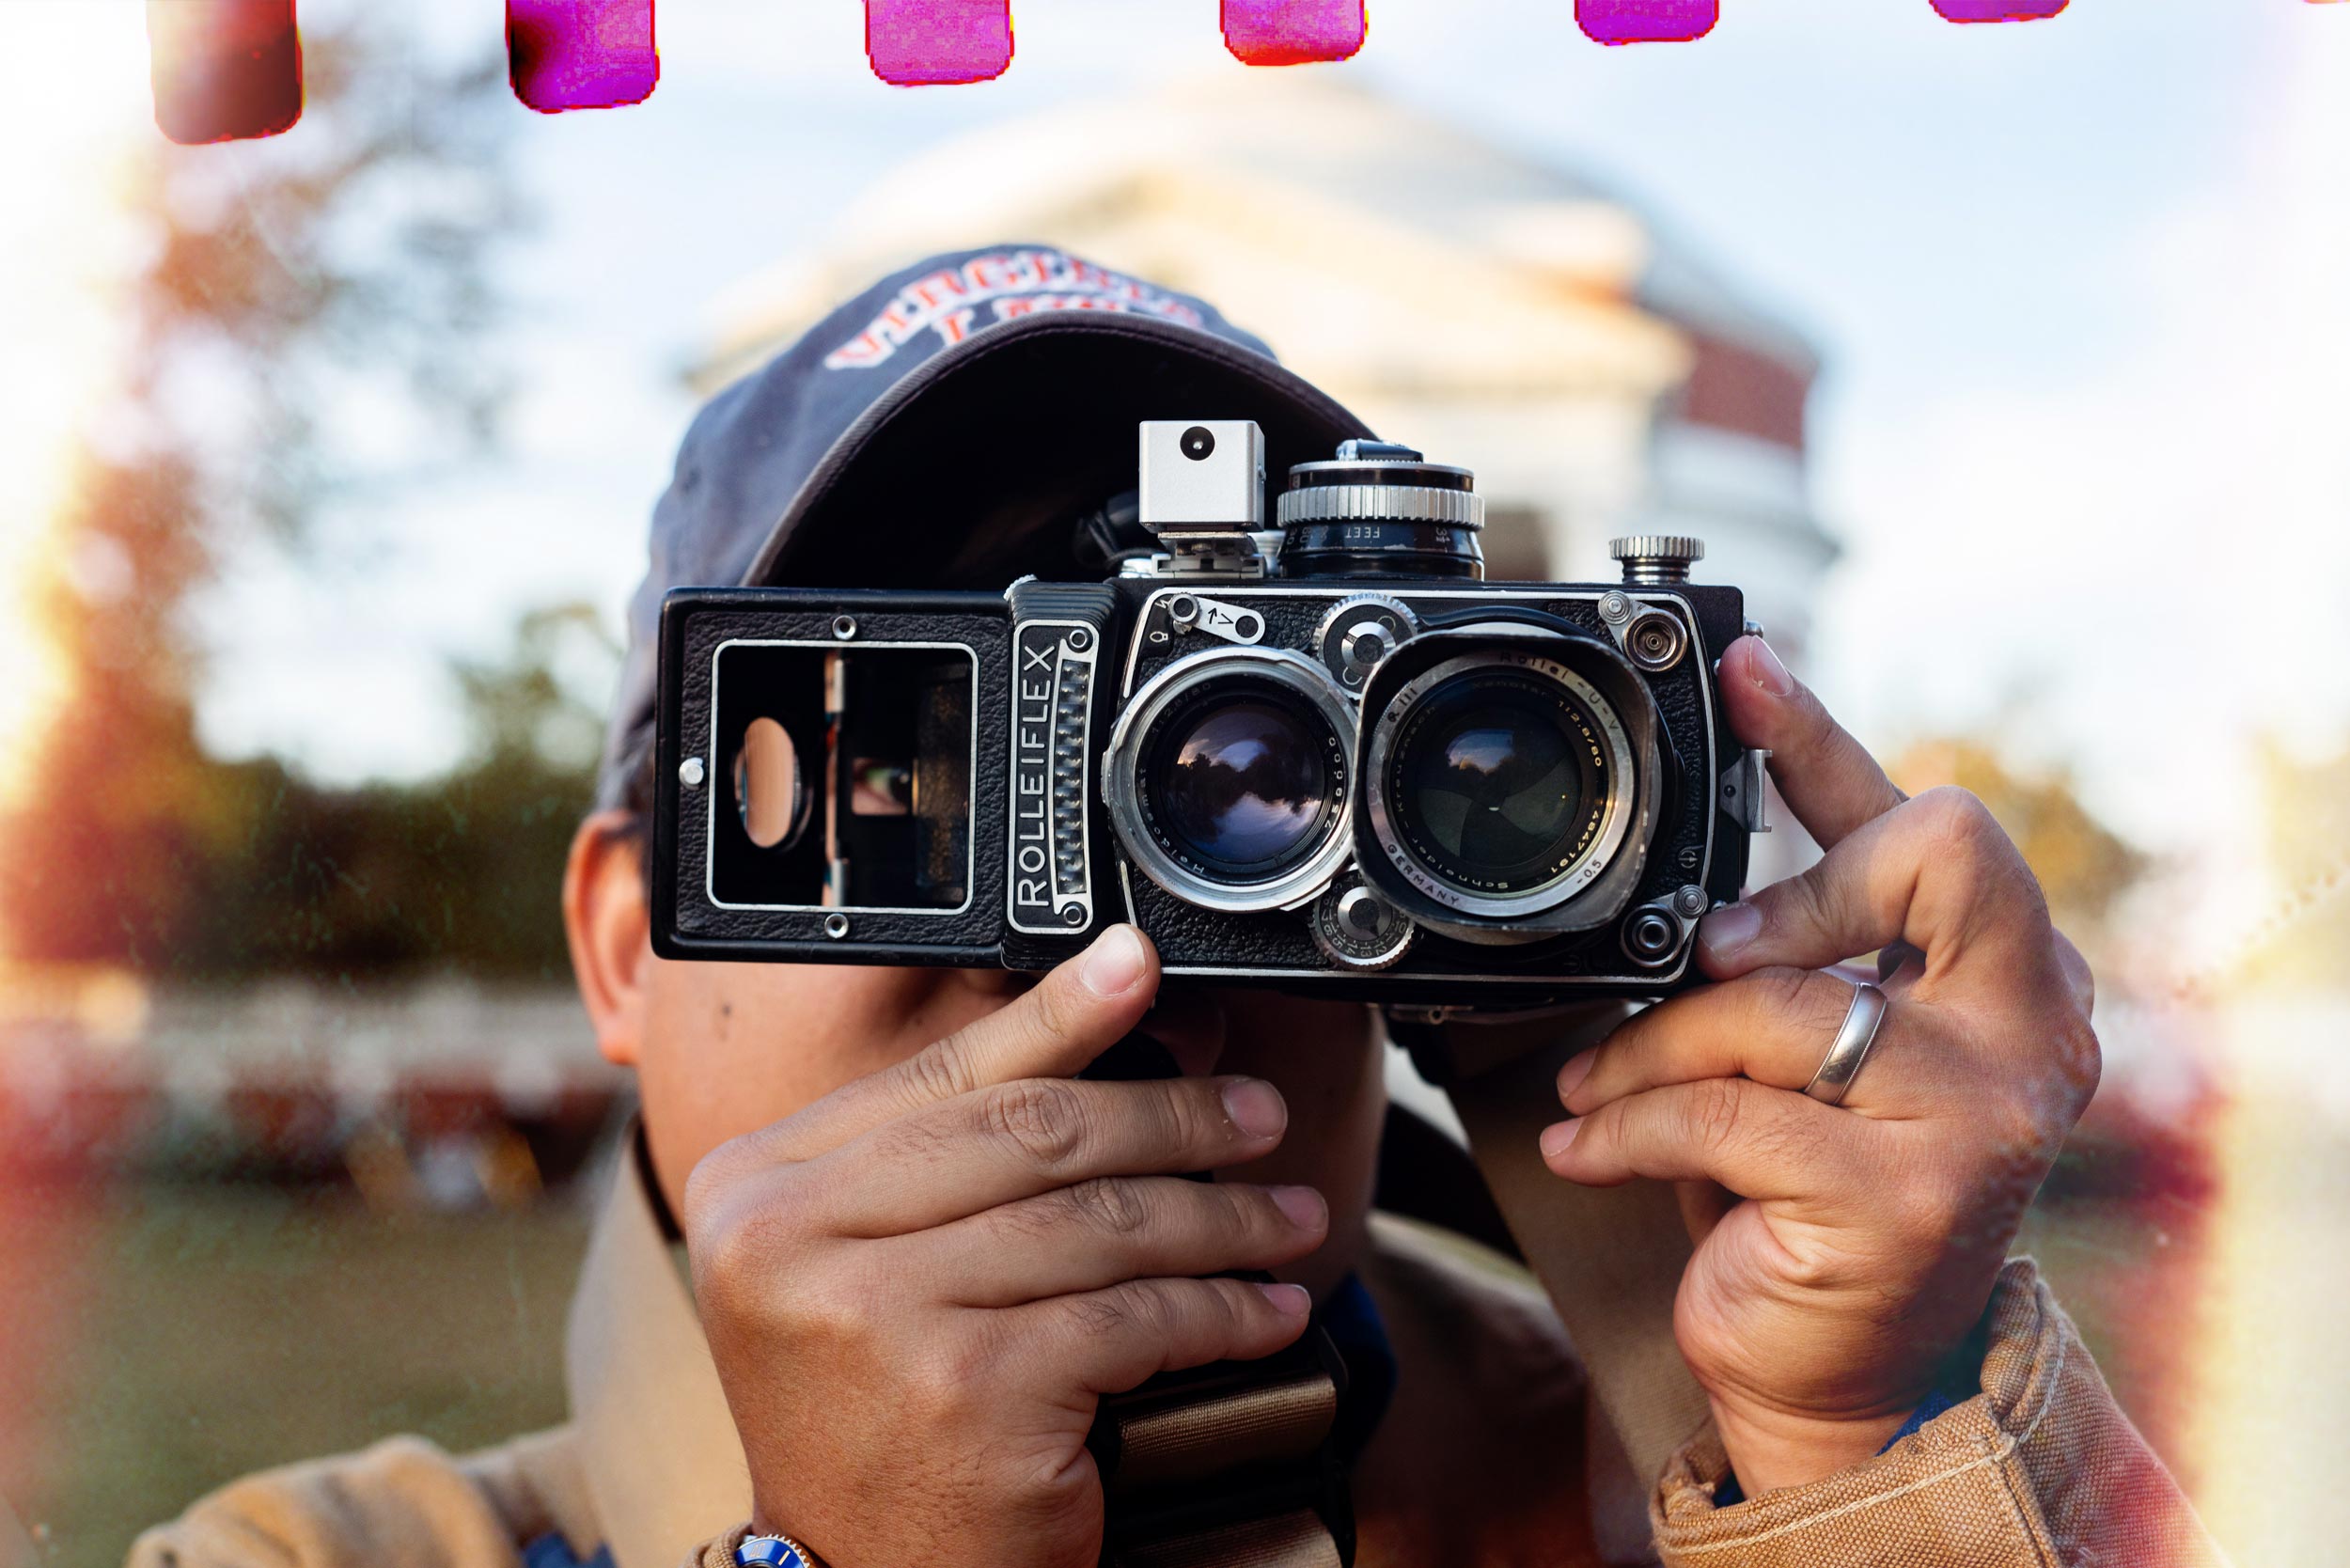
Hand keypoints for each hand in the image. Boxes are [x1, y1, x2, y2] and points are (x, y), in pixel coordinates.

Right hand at [683, 926, 1326, 1567]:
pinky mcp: (967, 1390)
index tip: (1141, 968)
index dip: (1058, 1014)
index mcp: (754, 1186)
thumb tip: (1100, 996)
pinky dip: (1218, 1310)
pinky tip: (1264, 1312)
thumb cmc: (877, 1418)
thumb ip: (946, 1155)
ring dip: (1218, 1219)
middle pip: (1027, 1136)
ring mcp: (874, 1316)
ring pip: (1094, 1222)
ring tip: (1287, 1219)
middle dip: (1171, 1117)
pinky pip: (1129, 1317)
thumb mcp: (868, 1266)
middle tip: (1258, 1117)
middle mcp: (789, 1240)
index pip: (939, 1077)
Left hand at [1540, 636, 2099, 1493]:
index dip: (1822, 739)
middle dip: (1795, 887)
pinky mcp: (1907, 1198)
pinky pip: (1725, 1115)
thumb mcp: (1801, 1056)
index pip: (1922, 826)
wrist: (1844, 1373)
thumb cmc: (1811, 1192)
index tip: (1742, 668)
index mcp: (2007, 975)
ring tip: (1592, 1086)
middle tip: (1703, 950)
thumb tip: (1685, 867)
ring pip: (1778, 1005)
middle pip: (1934, 857)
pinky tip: (1586, 1145)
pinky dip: (1628, 1127)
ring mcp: (1982, 1115)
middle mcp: (2026, 1031)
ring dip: (1651, 1047)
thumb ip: (1780, 957)